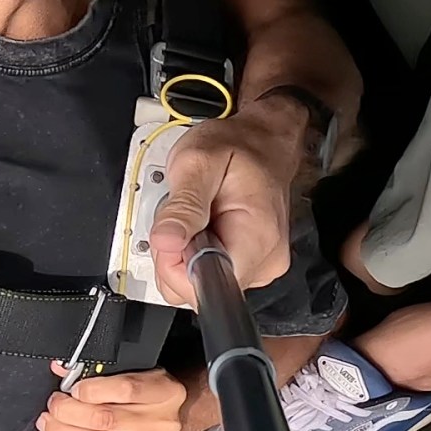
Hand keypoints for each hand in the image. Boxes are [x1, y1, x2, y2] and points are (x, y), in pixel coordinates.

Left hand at [37, 365, 189, 430]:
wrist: (172, 417)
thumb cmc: (147, 392)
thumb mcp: (135, 371)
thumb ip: (100, 370)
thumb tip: (61, 368)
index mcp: (165, 391)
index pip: (126, 389)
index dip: (92, 389)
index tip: (71, 388)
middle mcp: (162, 422)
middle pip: (107, 419)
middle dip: (69, 412)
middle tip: (53, 406)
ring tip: (49, 425)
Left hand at [148, 109, 297, 307]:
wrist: (264, 140)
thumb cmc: (237, 147)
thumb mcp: (197, 163)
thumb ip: (182, 206)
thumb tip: (164, 242)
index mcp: (256, 238)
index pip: (205, 287)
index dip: (175, 267)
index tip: (174, 232)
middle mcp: (265, 261)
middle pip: (199, 290)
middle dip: (176, 257)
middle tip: (184, 217)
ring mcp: (261, 265)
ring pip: (201, 283)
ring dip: (186, 254)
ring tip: (197, 217)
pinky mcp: (253, 264)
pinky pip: (212, 272)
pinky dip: (199, 252)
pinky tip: (206, 225)